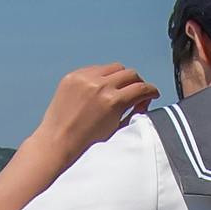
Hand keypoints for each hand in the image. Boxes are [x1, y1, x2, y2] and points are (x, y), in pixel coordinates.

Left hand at [39, 63, 156, 152]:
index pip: (142, 88)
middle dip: (137, 84)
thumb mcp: (116, 128)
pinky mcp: (72, 76)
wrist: (58, 141)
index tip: (152, 95)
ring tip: (116, 91)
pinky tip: (99, 89)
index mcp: (114, 101)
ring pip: (114, 67)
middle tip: (134, 95)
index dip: (151, 92)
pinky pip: (95, 68)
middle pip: (131, 74)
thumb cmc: (86, 141)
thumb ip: (131, 110)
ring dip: (120, 77)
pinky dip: (101, 76)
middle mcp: (100, 86)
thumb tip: (140, 101)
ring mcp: (85, 78)